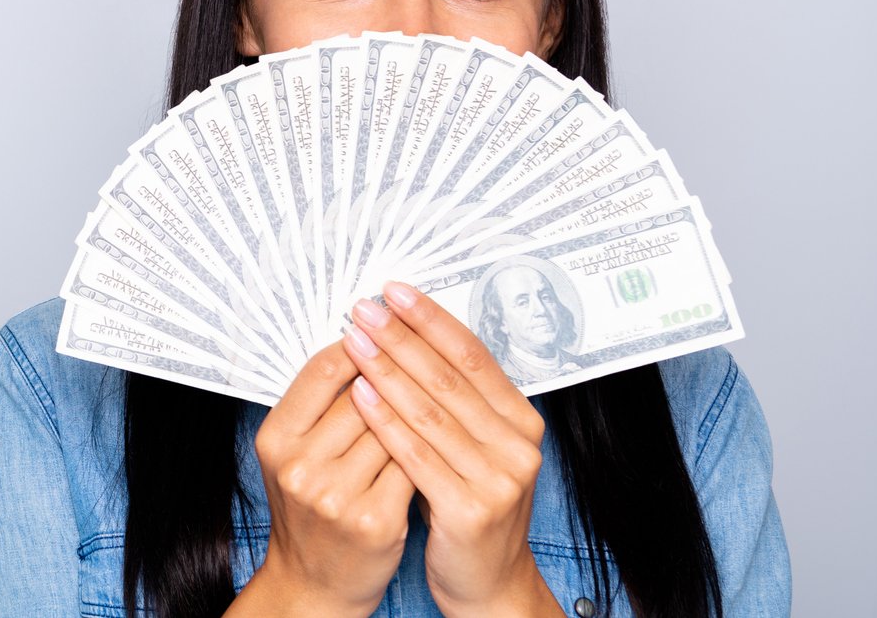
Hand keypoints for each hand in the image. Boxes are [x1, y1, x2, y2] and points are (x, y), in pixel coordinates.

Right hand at [243, 341, 413, 617]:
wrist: (314, 584)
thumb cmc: (308, 510)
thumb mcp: (293, 455)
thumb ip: (316, 407)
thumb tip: (360, 344)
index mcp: (276, 440)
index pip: (321, 371)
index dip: (358, 343)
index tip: (383, 324)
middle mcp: (301, 466)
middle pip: (363, 395)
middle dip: (395, 367)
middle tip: (419, 342)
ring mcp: (338, 496)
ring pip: (394, 428)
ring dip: (418, 405)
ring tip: (436, 384)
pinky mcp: (376, 521)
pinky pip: (412, 465)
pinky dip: (429, 446)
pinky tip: (443, 432)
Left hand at [344, 282, 562, 617]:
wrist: (487, 584)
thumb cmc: (469, 505)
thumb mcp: (474, 448)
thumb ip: (454, 402)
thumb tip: (406, 334)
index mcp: (522, 421)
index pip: (473, 357)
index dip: (432, 321)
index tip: (395, 291)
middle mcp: (518, 446)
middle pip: (450, 378)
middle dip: (402, 337)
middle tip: (364, 307)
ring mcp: (498, 479)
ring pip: (431, 412)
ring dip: (387, 370)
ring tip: (354, 340)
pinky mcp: (470, 509)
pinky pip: (417, 454)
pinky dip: (386, 420)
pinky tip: (359, 394)